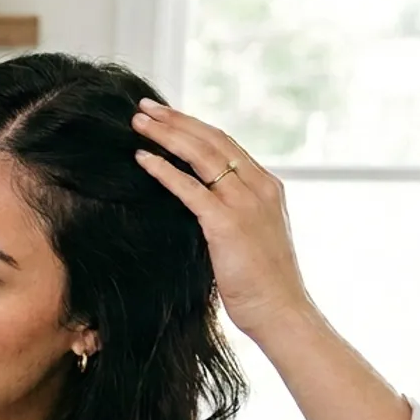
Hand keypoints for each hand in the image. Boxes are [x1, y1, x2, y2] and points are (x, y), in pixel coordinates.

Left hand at [130, 99, 315, 339]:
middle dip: (175, 120)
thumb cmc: (262, 284)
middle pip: (211, 140)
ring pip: (200, 155)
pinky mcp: (227, 223)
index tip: (166, 115)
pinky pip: (190, 188)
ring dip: (166, 135)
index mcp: (267, 186)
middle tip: (144, 107)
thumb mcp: (250, 237)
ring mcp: (245, 202)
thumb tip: (199, 203)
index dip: (193, 126)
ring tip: (138, 123)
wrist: (282, 311)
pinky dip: (164, 170)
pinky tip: (142, 158)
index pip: (225, 143)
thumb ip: (231, 213)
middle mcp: (259, 186)